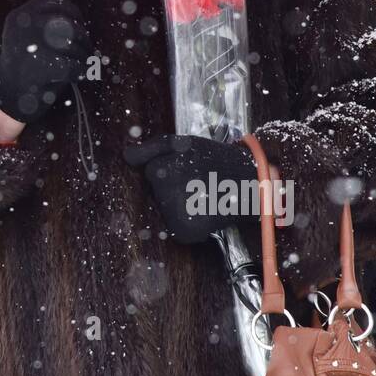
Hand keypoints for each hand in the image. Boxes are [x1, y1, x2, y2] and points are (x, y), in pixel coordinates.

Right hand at [0, 0, 89, 122]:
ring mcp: (30, 46)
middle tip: (83, 48)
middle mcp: (22, 27)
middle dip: (82, 35)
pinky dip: (83, 71)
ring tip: (81, 62)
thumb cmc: (26, 64)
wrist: (9, 101)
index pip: (55, 1)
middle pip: (67, 21)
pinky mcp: (41, 68)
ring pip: (73, 42)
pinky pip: (75, 65)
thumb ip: (45, 9)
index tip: (75, 26)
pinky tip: (79, 75)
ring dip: (84, 54)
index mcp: (19, 16)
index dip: (73, 12)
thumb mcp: (30, 33)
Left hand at [123, 134, 257, 243]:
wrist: (250, 183)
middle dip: (170, 187)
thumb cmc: (212, 160)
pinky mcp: (185, 232)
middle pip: (155, 192)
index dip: (171, 167)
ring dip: (178, 204)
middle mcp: (165, 195)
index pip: (151, 172)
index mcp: (161, 171)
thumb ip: (150, 148)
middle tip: (195, 182)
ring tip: (200, 195)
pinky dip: (186, 222)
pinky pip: (175, 228)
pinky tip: (201, 211)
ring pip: (164, 210)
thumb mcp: (181, 143)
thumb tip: (126, 157)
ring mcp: (175, 216)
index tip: (189, 166)